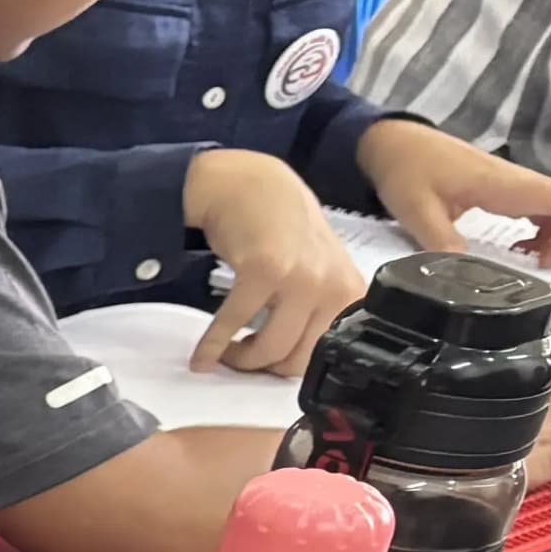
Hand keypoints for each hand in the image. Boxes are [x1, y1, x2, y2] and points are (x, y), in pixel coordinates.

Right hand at [186, 147, 361, 374]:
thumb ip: (316, 306)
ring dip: (238, 359)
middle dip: (262, 368)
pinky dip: (213, 344)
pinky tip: (201, 356)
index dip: (288, 367)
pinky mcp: (265, 270)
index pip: (324, 353)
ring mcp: (301, 278)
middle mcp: (333, 285)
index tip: (264, 366)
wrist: (249, 183)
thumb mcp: (315, 267)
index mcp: (349, 290)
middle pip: (296, 358)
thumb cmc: (278, 225)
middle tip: (239, 360)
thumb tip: (293, 353)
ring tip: (223, 354)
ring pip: (270, 349)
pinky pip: (235, 323)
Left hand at [363, 115, 550, 270]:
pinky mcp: (510, 192)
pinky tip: (517, 249)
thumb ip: (441, 243)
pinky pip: (545, 211)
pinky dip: (544, 233)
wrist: (396, 143)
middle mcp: (524, 184)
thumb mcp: (417, 211)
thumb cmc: (408, 169)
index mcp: (510, 186)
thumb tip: (461, 274)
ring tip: (527, 262)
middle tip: (538, 267)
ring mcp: (519, 187)